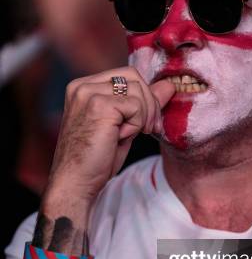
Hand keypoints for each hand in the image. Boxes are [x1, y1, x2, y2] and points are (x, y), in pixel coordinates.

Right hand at [46, 66, 174, 203]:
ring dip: (144, 116)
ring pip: (138, 90)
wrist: (76, 182)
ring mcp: (88, 93)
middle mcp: (83, 86)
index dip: (145, 97)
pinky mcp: (98, 105)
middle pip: (135, 77)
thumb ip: (144, 103)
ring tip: (131, 135)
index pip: (128, 76)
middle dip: (150, 104)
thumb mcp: (125, 126)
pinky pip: (136, 105)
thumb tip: (168, 85)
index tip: (147, 124)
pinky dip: (136, 124)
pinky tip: (121, 138)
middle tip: (148, 129)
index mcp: (85, 87)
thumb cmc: (96, 160)